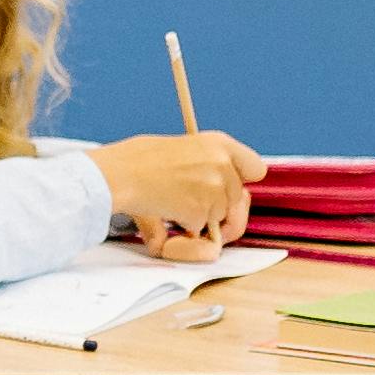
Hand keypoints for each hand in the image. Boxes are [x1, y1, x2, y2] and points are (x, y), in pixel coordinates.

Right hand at [97, 129, 264, 256]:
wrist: (118, 173)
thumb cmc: (136, 160)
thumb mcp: (179, 151)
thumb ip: (203, 172)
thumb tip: (217, 211)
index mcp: (220, 143)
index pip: (255, 169)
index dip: (241, 182)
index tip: (225, 188)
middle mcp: (224, 164)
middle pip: (237, 199)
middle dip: (217, 207)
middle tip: (189, 204)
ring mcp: (216, 189)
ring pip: (219, 217)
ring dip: (199, 219)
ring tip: (170, 202)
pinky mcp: (203, 210)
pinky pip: (201, 231)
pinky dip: (184, 230)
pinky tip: (165, 212)